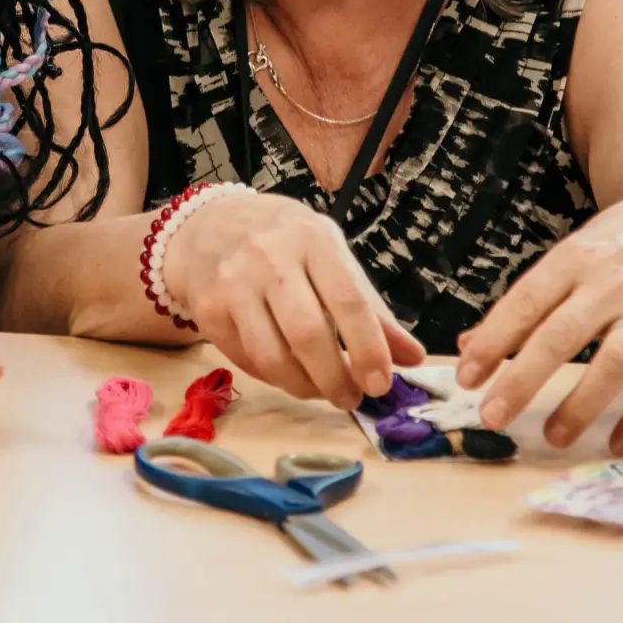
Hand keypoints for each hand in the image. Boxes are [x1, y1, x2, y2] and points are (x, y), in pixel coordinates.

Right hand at [161, 189, 423, 409]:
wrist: (209, 224)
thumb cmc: (283, 241)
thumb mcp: (331, 256)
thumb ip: (370, 307)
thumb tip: (413, 357)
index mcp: (313, 239)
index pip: (348, 301)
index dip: (368, 349)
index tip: (381, 384)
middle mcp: (270, 258)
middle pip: (308, 335)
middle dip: (336, 378)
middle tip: (352, 398)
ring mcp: (233, 284)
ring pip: (273, 357)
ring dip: (305, 387)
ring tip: (323, 391)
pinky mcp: (209, 310)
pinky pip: (248, 361)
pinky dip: (275, 378)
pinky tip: (290, 374)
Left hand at [453, 189, 622, 456]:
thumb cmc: (617, 248)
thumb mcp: (569, 256)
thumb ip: (524, 303)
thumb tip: (468, 346)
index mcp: (574, 260)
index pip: (526, 302)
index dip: (493, 340)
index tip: (465, 377)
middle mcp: (611, 286)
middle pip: (562, 335)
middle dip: (522, 378)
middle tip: (492, 416)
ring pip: (615, 361)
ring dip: (582, 403)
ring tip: (553, 436)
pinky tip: (618, 444)